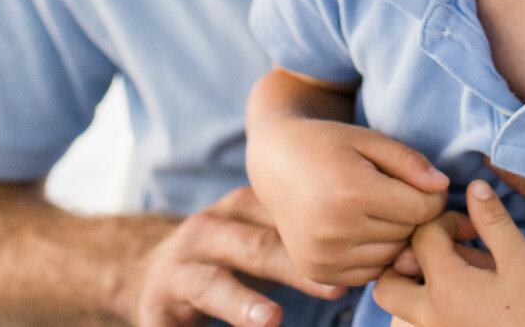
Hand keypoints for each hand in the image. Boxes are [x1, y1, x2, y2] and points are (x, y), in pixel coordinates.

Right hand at [130, 185, 346, 326]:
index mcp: (239, 210)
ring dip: (242, 304)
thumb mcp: (259, 235)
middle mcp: (207, 232)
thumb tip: (376, 255)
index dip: (323, 233)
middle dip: (295, 267)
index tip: (366, 252)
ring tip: (273, 321)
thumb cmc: (227, 255)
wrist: (148, 272)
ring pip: (212, 285)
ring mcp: (179, 269)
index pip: (285, 216)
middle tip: (337, 288)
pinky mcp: (156, 306)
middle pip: (254, 248)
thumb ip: (301, 237)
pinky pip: (174, 323)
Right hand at [247, 113, 450, 286]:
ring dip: (395, 236)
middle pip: (409, 235)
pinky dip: (375, 253)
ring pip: (393, 257)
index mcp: (351, 193)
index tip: (421, 181)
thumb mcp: (370, 139)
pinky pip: (370, 273)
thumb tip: (443, 187)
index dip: (432, 194)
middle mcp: (334, 231)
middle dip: (413, 215)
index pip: (422, 209)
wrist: (276, 164)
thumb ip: (410, 162)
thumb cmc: (328, 145)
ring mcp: (324, 257)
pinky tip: (362, 227)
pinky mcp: (318, 272)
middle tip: (396, 193)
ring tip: (377, 209)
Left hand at [373, 180, 524, 326]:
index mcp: (447, 287)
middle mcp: (429, 315)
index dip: (445, 220)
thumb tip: (474, 187)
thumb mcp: (523, 260)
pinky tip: (456, 295)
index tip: (471, 228)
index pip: (422, 235)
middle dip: (407, 256)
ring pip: (396, 306)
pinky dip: (423, 304)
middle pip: (388, 280)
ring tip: (445, 272)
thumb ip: (494, 221)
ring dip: (410, 283)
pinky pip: (415, 321)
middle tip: (441, 248)